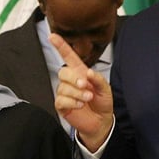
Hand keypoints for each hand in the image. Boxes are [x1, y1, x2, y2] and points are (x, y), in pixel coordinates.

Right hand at [50, 33, 114, 150]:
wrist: (100, 121)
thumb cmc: (102, 103)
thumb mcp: (105, 89)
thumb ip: (98, 79)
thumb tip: (88, 73)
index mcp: (80, 72)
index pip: (68, 56)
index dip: (60, 46)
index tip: (52, 36)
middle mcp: (70, 81)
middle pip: (62, 72)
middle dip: (74, 78)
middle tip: (85, 86)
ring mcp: (65, 93)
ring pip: (63, 87)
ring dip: (77, 93)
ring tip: (87, 99)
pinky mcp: (61, 105)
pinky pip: (61, 100)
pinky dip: (72, 102)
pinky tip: (80, 105)